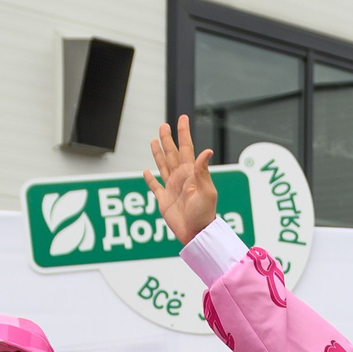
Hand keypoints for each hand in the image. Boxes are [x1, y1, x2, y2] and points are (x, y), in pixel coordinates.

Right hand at [145, 115, 218, 247]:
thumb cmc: (204, 214)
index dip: (183, 133)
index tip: (182, 118)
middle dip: (167, 139)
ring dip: (158, 153)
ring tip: (153, 140)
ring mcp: (171, 188)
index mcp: (190, 173)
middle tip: (163, 125)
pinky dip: (149, 179)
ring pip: (162, 165)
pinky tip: (146, 171)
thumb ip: (203, 171)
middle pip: (172, 153)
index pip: (186, 148)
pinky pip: (155, 187)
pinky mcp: (164, 200)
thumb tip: (206, 151)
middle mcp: (181, 178)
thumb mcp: (206, 191)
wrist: (196, 234)